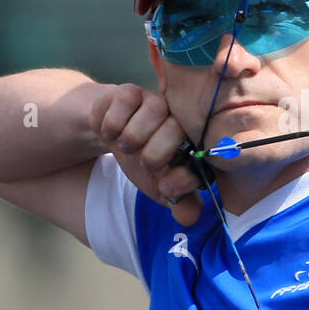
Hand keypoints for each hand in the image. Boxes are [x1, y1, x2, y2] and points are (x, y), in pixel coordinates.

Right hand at [88, 83, 202, 225]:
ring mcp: (156, 102)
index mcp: (192, 143)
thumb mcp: (158, 186)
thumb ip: (178, 202)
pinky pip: (124, 104)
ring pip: (151, 116)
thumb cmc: (141, 160)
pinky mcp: (132, 91)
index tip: (164, 187)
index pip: (198, 156)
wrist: (112, 134)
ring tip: (124, 147)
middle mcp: (179, 119)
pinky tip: (110, 131)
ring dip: (130, 139)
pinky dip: (112, 125)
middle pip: (174, 132)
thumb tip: (190, 218)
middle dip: (152, 156)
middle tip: (142, 162)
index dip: (181, 176)